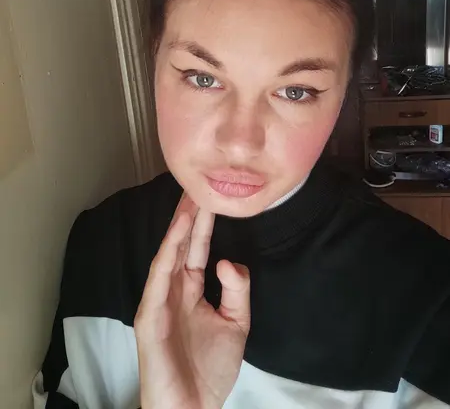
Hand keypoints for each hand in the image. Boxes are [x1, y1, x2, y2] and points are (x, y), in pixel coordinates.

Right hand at [135, 195, 250, 408]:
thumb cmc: (210, 370)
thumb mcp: (237, 324)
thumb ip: (237, 290)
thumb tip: (227, 259)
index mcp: (192, 290)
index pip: (198, 249)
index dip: (205, 224)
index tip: (211, 196)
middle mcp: (174, 290)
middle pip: (182, 245)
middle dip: (190, 216)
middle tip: (197, 185)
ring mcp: (160, 300)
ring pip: (169, 255)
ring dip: (178, 228)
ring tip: (190, 202)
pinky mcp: (149, 315)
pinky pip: (159, 278)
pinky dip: (167, 253)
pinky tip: (177, 233)